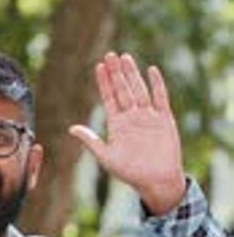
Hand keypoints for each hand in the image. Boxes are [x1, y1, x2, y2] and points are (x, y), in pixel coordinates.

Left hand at [69, 52, 186, 214]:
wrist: (156, 181)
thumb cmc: (130, 172)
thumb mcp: (106, 156)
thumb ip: (91, 141)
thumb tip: (71, 129)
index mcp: (118, 125)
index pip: (109, 98)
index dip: (104, 82)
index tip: (98, 66)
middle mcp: (132, 117)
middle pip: (123, 90)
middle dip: (116, 73)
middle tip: (110, 55)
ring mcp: (148, 117)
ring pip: (139, 90)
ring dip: (132, 74)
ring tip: (125, 57)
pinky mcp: (164, 119)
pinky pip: (160, 98)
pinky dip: (157, 85)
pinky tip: (151, 70)